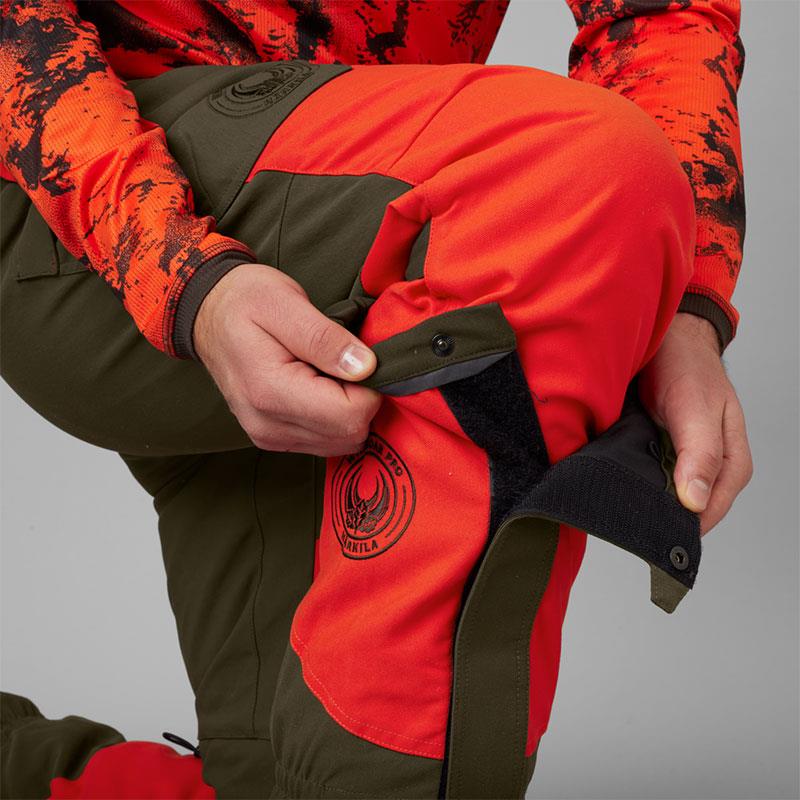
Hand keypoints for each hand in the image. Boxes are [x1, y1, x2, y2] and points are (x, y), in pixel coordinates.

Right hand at [194, 263, 381, 455]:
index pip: (349, 415)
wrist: (207, 315)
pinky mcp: (274, 440)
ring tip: (331, 373)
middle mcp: (268, 425)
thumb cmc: (245, 301)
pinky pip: (325, 442)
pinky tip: (322, 388)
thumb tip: (366, 367)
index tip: (360, 358)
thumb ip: (325, 338)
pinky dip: (334, 419)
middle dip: (362, 400)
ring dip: (349, 411)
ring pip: (341, 443)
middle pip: (349, 434)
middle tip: (347, 362)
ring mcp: (269, 437)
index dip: (370, 388)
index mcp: (270, 391)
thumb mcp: (285, 303)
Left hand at [638, 312, 752, 534]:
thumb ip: (700, 454)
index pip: (709, 512)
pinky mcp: (656, 449)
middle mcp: (706, 466)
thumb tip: (696, 502)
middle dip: (657, 513)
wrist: (665, 336)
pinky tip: (612, 476)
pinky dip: (629, 475)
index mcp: (730, 463)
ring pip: (661, 493)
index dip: (683, 526)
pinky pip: (643, 473)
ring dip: (640, 495)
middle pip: (684, 508)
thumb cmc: (689, 367)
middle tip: (627, 516)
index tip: (653, 533)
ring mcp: (680, 459)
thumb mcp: (696, 409)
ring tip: (616, 497)